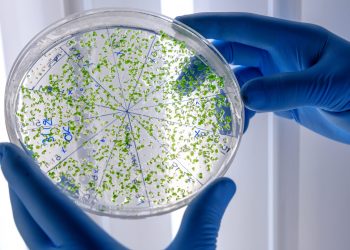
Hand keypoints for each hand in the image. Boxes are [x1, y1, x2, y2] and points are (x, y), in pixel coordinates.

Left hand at [0, 143, 234, 248]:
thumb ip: (206, 219)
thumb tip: (227, 186)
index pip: (47, 207)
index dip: (23, 176)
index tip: (5, 149)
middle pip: (29, 225)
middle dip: (18, 190)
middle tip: (12, 160)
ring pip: (33, 245)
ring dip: (27, 215)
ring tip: (29, 190)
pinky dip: (43, 238)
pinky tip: (56, 232)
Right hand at [177, 13, 349, 143]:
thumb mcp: (328, 86)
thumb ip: (285, 89)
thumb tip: (244, 96)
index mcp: (290, 41)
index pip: (240, 27)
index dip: (208, 27)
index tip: (179, 30)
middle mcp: (280, 55)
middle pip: (231, 52)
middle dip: (204, 66)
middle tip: (181, 85)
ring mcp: (278, 76)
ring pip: (237, 80)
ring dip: (219, 96)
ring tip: (206, 113)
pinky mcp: (279, 97)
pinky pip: (249, 102)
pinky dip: (238, 114)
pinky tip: (234, 127)